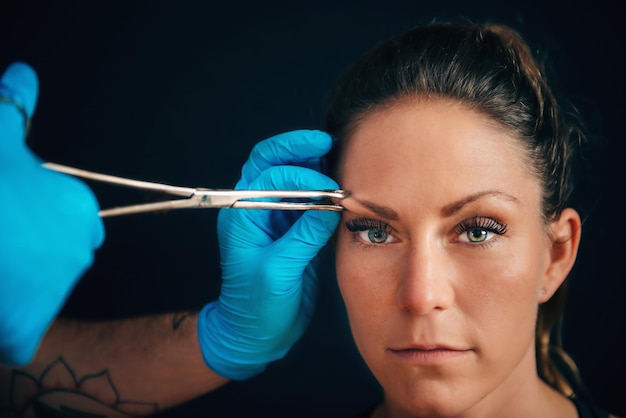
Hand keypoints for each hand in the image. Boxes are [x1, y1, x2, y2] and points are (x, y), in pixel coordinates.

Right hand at [0, 62, 104, 365]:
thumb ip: (13, 107)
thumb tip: (26, 74)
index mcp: (77, 206)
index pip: (66, 224)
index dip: (30, 229)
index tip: (6, 227)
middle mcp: (80, 247)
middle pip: (54, 261)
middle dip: (26, 258)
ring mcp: (57, 289)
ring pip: (37, 296)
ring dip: (12, 290)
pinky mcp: (27, 328)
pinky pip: (19, 338)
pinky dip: (3, 331)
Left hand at [197, 130, 339, 379]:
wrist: (255, 333)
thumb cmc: (256, 306)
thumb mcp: (278, 272)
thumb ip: (303, 237)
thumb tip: (330, 206)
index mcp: (243, 215)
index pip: (270, 175)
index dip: (302, 176)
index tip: (329, 190)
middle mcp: (256, 210)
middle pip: (271, 162)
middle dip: (298, 148)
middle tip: (326, 141)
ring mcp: (274, 219)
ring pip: (290, 177)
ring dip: (312, 166)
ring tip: (338, 158)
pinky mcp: (292, 231)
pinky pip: (306, 200)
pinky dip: (322, 191)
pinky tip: (340, 189)